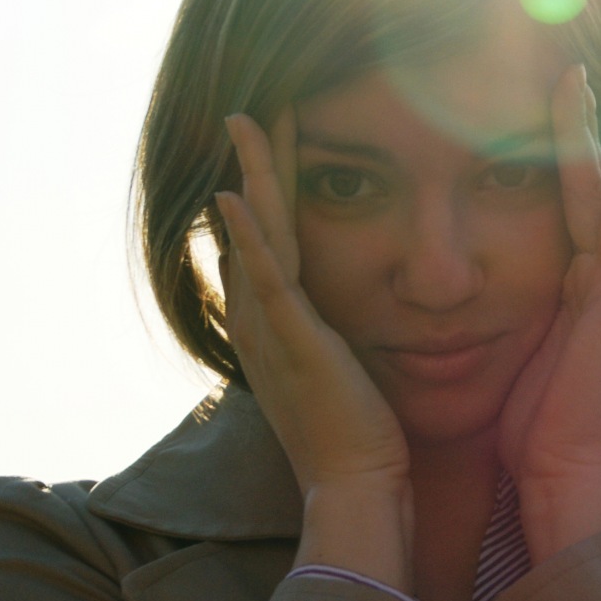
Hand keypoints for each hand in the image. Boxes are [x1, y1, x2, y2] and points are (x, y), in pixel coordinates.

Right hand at [216, 112, 413, 587]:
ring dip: (250, 175)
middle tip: (249, 109)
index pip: (270, 241)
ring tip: (244, 122)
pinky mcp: (292, 343)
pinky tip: (234, 196)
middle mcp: (263, 323)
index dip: (268, 189)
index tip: (275, 141)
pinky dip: (250, 235)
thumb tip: (365, 309)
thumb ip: (345, 335)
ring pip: (257, 235)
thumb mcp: (350, 372)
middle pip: (254, 223)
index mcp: (279, 326)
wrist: (360, 490)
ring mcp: (272, 331)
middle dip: (254, 165)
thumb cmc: (365, 441)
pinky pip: (266, 278)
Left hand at [498, 67, 600, 560]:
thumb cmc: (534, 432)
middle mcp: (600, 286)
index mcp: (573, 290)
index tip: (548, 110)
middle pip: (596, 190)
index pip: (566, 207)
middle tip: (582, 70)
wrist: (560, 478)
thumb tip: (482, 298)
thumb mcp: (516, 355)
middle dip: (590, 130)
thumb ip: (518, 315)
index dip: (557, 157)